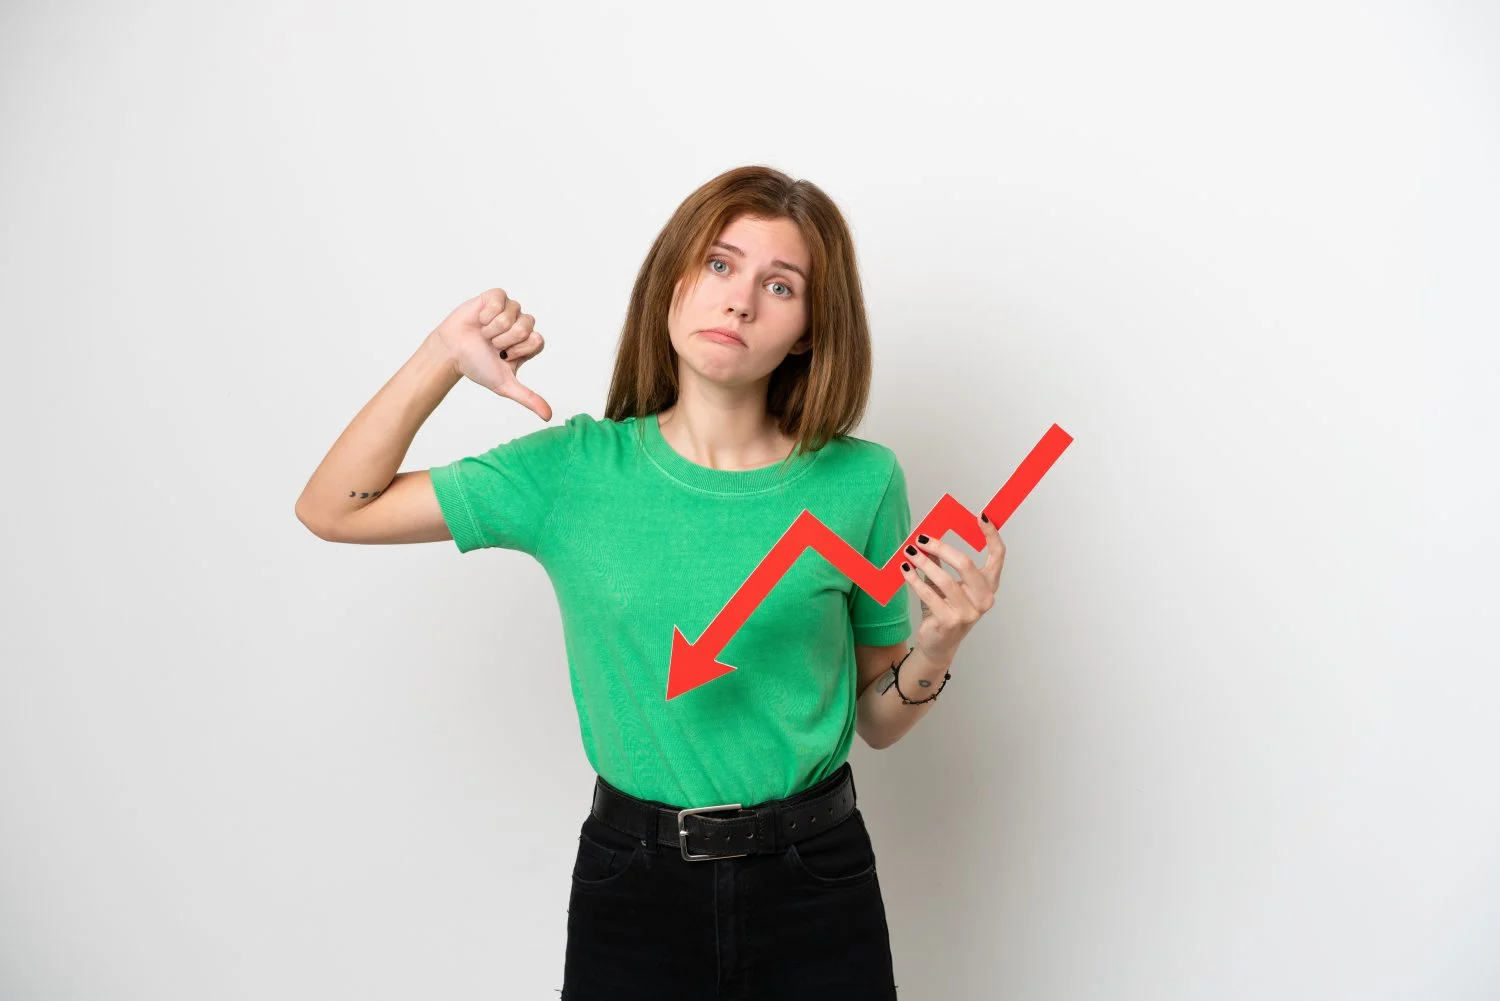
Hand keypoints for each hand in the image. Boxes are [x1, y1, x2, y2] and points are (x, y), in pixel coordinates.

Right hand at [432, 288, 551, 420]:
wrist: (452, 352)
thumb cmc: (477, 366)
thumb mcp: (505, 385)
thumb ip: (528, 398)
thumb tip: (548, 416)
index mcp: (529, 343)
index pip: (537, 341)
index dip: (518, 350)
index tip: (504, 356)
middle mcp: (522, 324)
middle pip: (526, 327)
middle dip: (504, 339)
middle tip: (492, 345)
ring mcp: (510, 309)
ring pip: (511, 314)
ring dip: (493, 328)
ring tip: (484, 334)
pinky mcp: (496, 297)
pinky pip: (500, 300)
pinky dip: (487, 314)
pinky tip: (480, 321)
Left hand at [899, 513, 1005, 662]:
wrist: (938, 645)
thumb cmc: (944, 610)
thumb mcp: (946, 584)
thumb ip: (941, 562)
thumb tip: (928, 537)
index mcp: (989, 586)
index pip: (998, 555)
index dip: (992, 534)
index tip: (981, 516)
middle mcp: (984, 599)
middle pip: (966, 563)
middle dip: (941, 547)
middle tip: (921, 538)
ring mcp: (970, 613)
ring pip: (945, 579)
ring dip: (923, 562)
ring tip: (909, 552)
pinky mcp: (951, 622)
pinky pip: (930, 594)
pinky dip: (915, 580)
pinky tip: (905, 570)